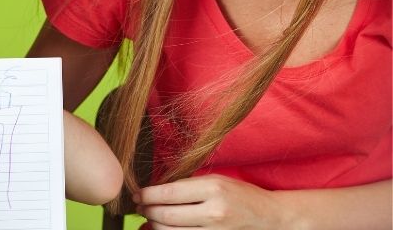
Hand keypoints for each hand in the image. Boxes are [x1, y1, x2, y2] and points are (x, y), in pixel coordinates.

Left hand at [135, 174, 286, 228]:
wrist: (268, 216)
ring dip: (154, 225)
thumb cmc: (239, 194)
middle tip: (139, 206)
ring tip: (149, 217)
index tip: (137, 194)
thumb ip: (186, 185)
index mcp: (213, 189)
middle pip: (166, 216)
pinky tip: (163, 229)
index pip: (168, 193)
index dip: (147, 195)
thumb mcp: (215, 180)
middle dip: (147, 211)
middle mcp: (214, 212)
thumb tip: (154, 190)